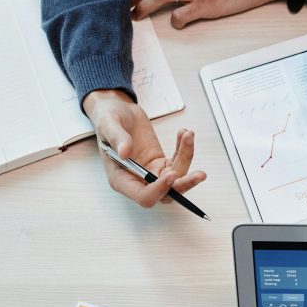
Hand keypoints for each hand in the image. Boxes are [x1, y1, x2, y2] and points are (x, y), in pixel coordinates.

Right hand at [83, 90, 205, 207]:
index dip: (159, 190)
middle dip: (184, 185)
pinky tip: (184, 134)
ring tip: (188, 136)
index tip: (171, 174)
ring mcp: (152, 172)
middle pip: (166, 194)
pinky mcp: (162, 163)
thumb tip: (125, 152)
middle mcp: (138, 180)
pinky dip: (184, 149)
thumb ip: (116, 138)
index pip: (144, 196)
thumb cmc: (107, 119)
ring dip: (186, 158)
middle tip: (199, 174)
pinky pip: (178, 161)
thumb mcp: (108, 124)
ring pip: (177, 178)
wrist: (117, 111)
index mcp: (121, 179)